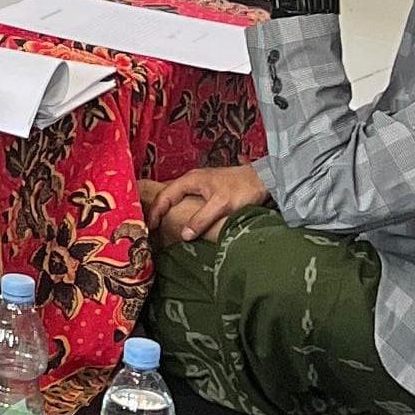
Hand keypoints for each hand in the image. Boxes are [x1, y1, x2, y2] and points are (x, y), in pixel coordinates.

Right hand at [142, 163, 268, 244]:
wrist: (265, 179)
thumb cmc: (243, 188)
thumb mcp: (222, 205)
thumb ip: (202, 219)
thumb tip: (184, 234)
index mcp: (190, 180)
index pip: (164, 197)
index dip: (154, 213)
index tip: (149, 228)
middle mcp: (192, 180)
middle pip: (168, 196)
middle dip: (157, 212)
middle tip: (151, 229)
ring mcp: (200, 183)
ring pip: (177, 197)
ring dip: (169, 210)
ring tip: (163, 226)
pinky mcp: (208, 189)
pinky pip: (187, 199)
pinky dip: (180, 209)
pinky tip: (181, 219)